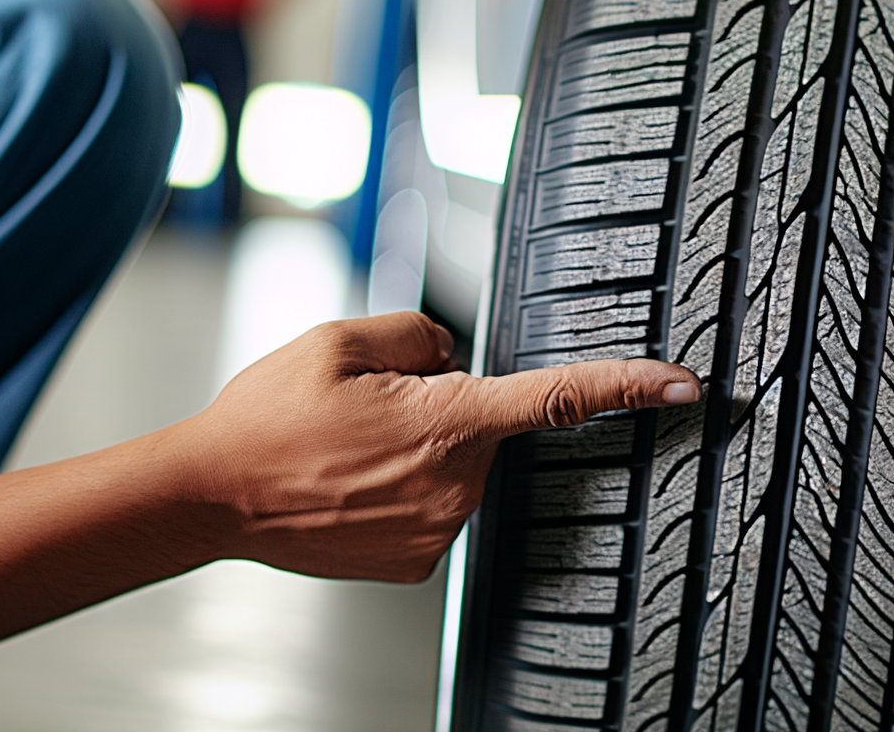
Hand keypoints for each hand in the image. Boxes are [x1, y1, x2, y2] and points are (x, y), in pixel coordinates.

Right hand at [170, 312, 697, 580]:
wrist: (211, 496)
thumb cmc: (267, 417)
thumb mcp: (343, 339)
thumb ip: (422, 332)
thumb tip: (455, 357)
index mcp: (450, 420)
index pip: (562, 398)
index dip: (631, 385)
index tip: (683, 385)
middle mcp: (455, 484)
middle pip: (486, 423)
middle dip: (446, 405)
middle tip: (370, 409)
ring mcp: (438, 530)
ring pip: (459, 465)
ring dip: (423, 448)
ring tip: (349, 449)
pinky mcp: (418, 561)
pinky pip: (436, 506)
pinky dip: (406, 488)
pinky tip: (353, 482)